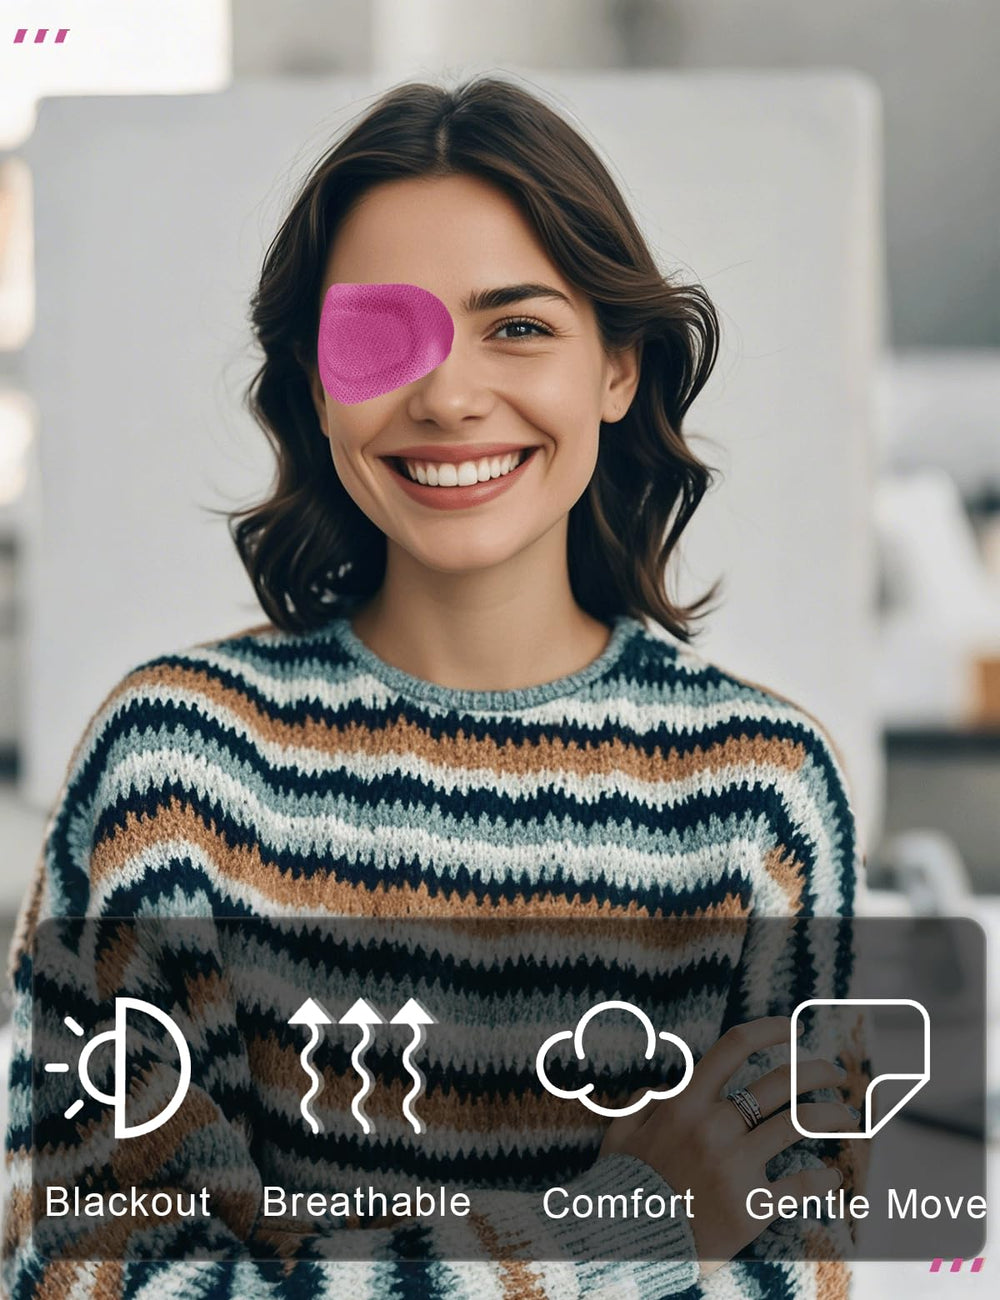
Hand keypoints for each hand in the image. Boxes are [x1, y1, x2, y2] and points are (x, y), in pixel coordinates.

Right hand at [597, 1016, 856, 1272]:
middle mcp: (714, 1127)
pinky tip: (833, 1177)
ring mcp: (735, 1166)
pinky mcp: (752, 1207)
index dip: (767, 1031)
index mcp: (684, 1105)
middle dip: (815, 1071)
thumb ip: (644, 1104)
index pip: (732, 1049)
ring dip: (831, 1115)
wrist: (628, 1248)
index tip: (791, 1027)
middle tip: (834, 1072)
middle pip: (779, 1083)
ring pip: (799, 1124)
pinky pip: (802, 1185)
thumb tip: (668, 1090)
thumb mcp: (622, 1135)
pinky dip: (824, 1180)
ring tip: (848, 1116)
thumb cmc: (622, 1189)